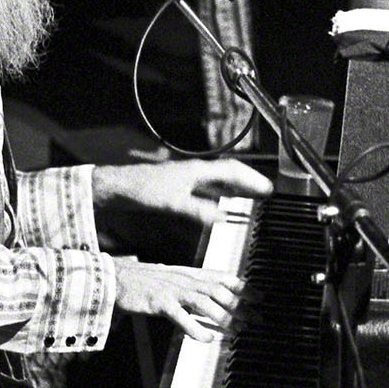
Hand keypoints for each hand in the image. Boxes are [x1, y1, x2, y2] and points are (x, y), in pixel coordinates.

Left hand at [96, 158, 270, 226]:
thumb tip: (223, 217)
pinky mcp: (181, 188)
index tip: (268, 189)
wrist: (120, 187)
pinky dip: (221, 197)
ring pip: (220, 181)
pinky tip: (222, 207)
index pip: (233, 170)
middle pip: (230, 174)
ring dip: (236, 189)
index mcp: (198, 170)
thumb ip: (198, 210)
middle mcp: (196, 172)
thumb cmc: (142, 189)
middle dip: (249, 182)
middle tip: (267, 193)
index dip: (252, 180)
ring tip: (251, 198)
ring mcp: (188, 179)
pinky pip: (209, 190)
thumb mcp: (172, 202)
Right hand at [114, 259, 243, 343]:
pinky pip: (180, 316)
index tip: (261, 296)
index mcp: (189, 273)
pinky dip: (195, 328)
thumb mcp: (173, 280)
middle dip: (240, 305)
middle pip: (219, 291)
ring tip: (238, 330)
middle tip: (256, 319)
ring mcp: (172, 290)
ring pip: (204, 302)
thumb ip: (193, 288)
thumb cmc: (145, 282)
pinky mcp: (158, 302)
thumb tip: (214, 300)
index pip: (222, 276)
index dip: (243, 286)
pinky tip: (206, 338)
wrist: (116, 278)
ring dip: (224, 317)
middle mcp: (184, 279)